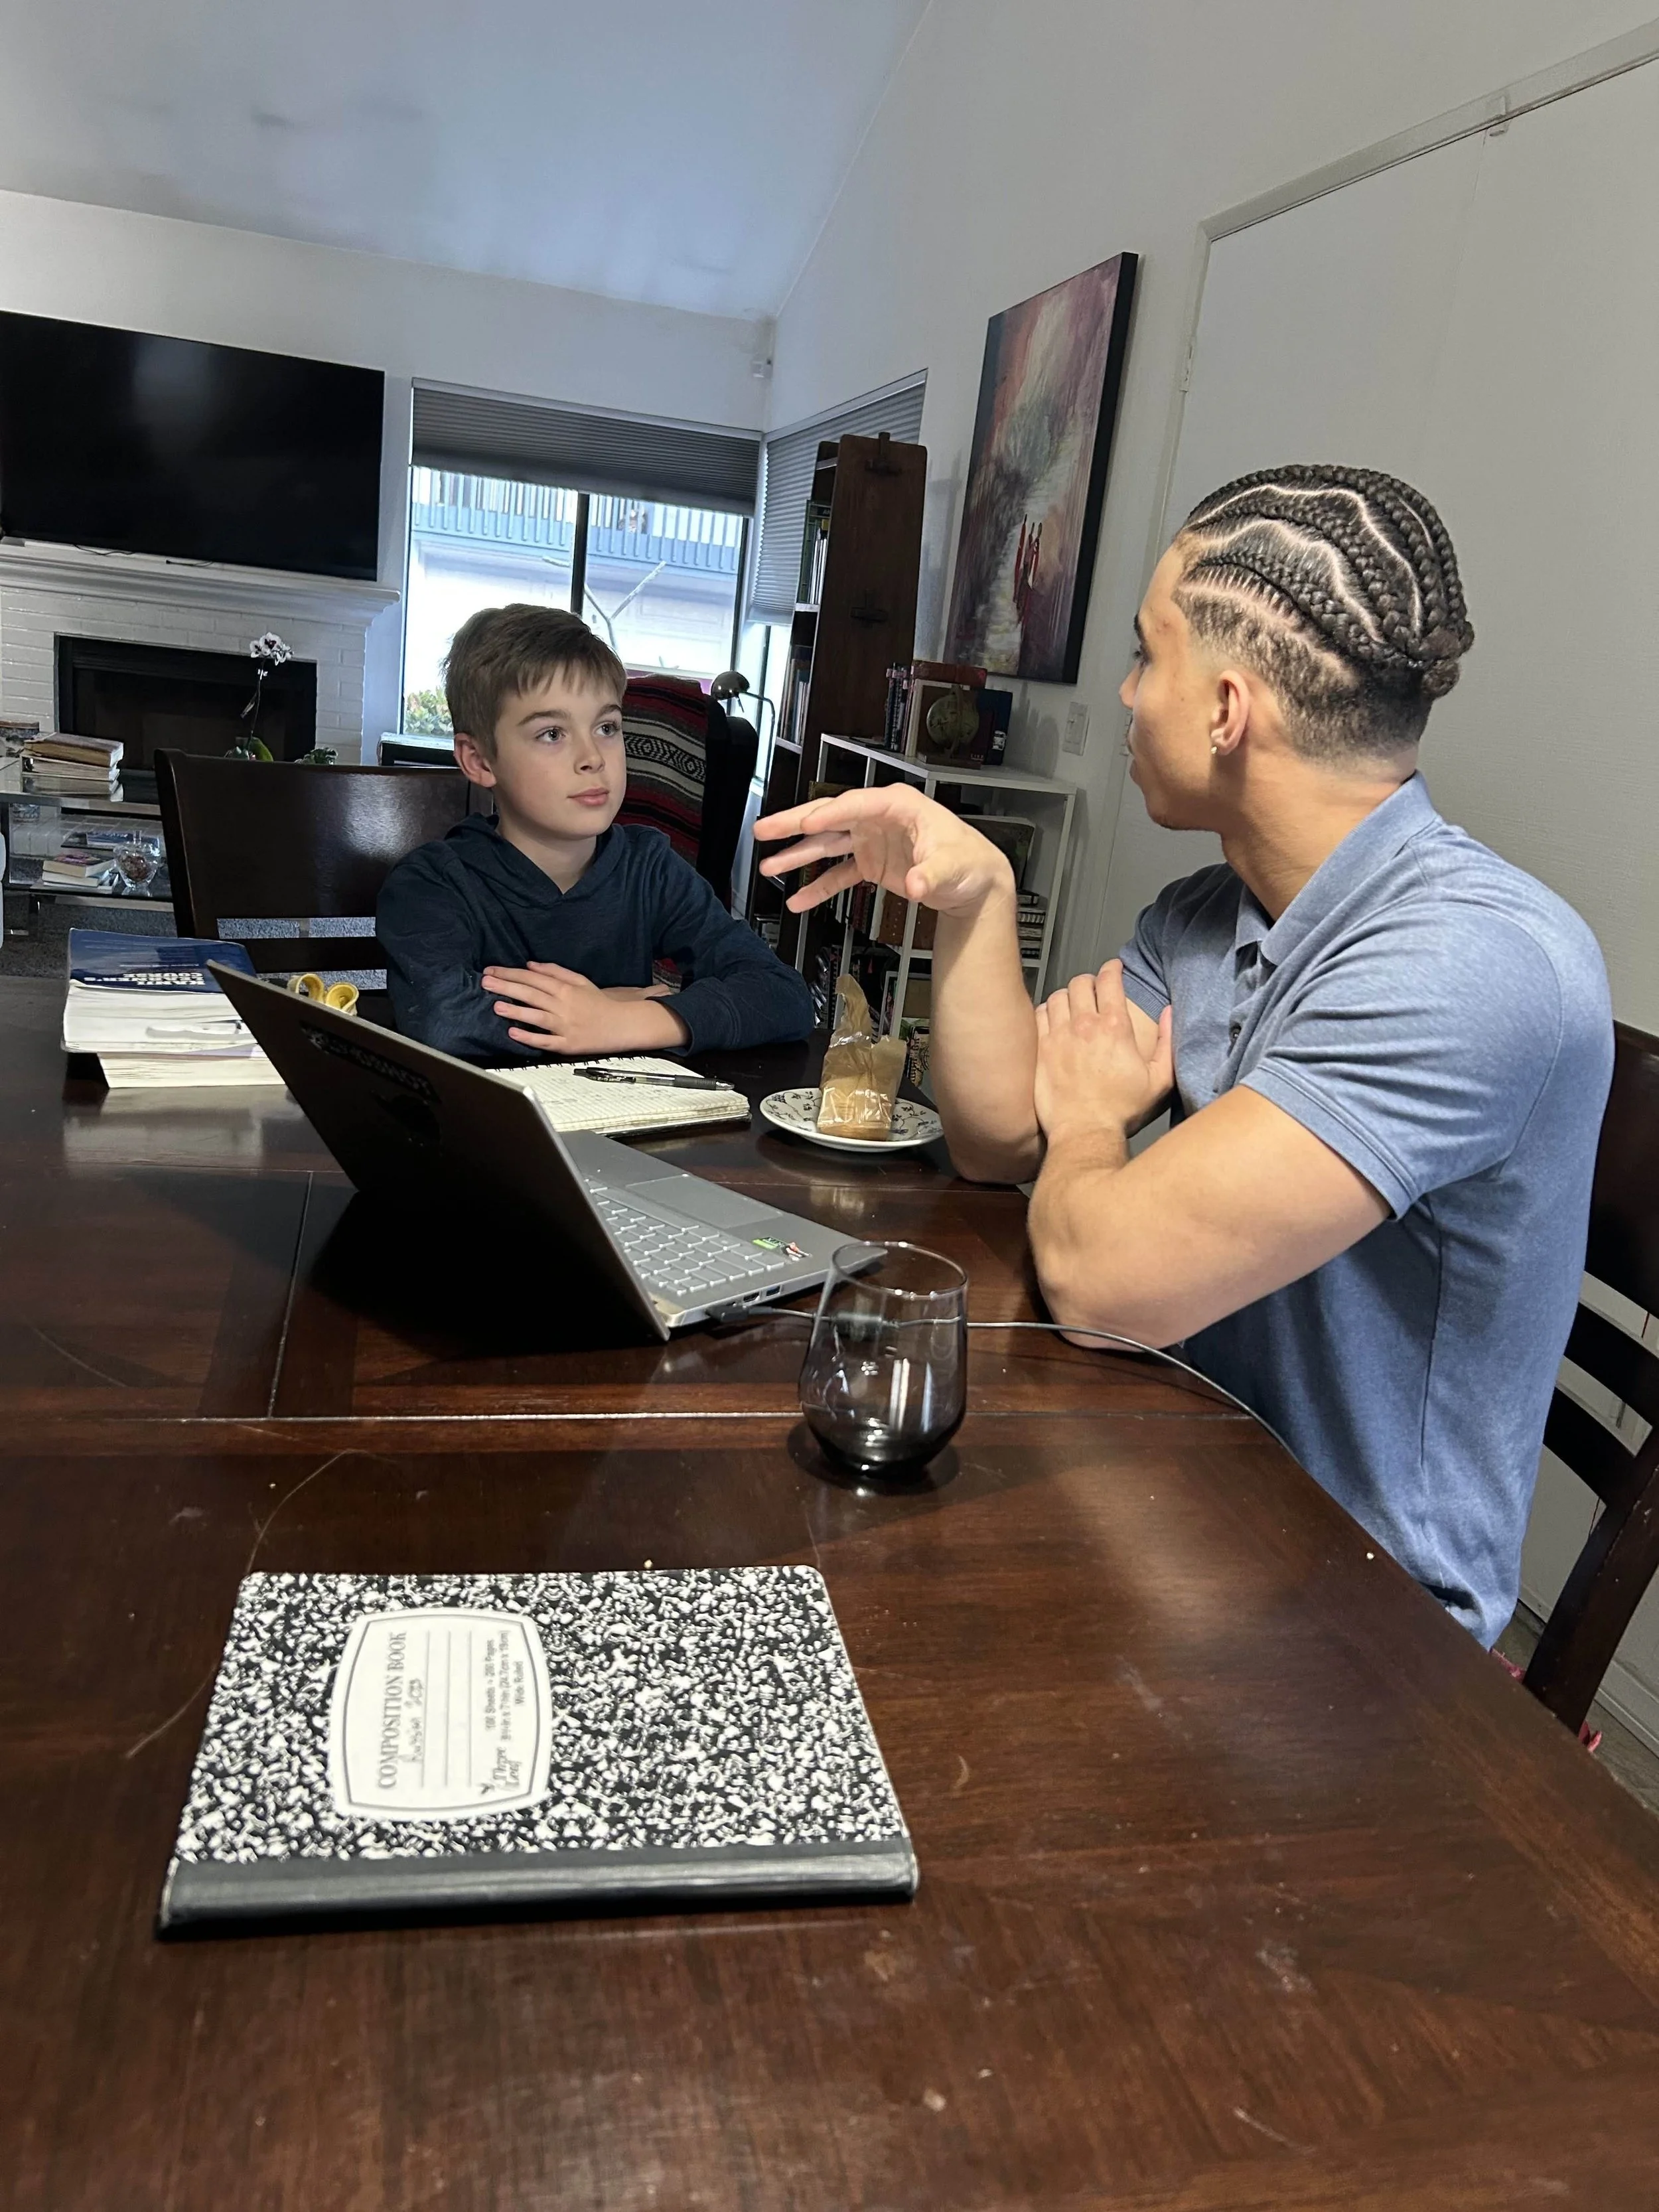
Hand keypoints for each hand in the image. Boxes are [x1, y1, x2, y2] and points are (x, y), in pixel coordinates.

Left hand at [482, 962, 687, 1054]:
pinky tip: (514, 1033)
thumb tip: (530, 965)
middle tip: (485, 982)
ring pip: (537, 1017)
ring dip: (516, 1011)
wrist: (622, 1024)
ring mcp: (565, 1026)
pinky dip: (530, 1038)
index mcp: (565, 989)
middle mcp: (563, 1006)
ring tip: (497, 1006)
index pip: (533, 978)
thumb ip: (554, 971)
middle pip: (531, 994)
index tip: (492, 971)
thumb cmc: (599, 1002)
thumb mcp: (579, 981)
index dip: (511, 973)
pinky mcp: (568, 1044)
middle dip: (507, 987)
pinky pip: (546, 1041)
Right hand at [754, 785, 1013, 917]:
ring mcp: (871, 841)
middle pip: (830, 818)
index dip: (829, 814)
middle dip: (795, 824)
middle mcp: (878, 819)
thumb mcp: (953, 866)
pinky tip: (799, 900)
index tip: (805, 823)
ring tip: (768, 866)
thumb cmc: (968, 862)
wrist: (973, 882)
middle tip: (764, 829)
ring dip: (798, 856)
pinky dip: (819, 887)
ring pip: (827, 845)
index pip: (856, 805)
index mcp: (898, 806)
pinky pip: (839, 874)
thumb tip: (917, 883)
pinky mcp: (870, 864)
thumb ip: (932, 875)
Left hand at [1034, 962, 1172, 1146]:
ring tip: (1073, 1004)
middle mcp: (1086, 1025)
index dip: (1112, 968)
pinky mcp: (1042, 1050)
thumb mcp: (1159, 1080)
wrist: (1085, 1131)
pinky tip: (1054, 1019)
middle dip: (1089, 981)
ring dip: (1068, 996)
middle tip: (1093, 989)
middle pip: (1081, 983)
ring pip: (1059, 996)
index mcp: (1116, 1028)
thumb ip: (1167, 1043)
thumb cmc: (1121, 1110)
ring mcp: (1060, 1036)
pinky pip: (1039, 1014)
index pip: (1110, 980)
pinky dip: (1047, 1011)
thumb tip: (1169, 1014)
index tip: (1113, 968)